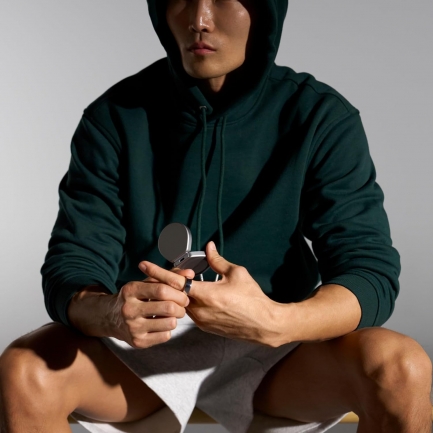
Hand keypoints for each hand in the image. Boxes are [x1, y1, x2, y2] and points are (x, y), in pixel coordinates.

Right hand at [106, 267, 193, 347]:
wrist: (110, 318)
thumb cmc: (134, 298)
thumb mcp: (145, 283)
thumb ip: (167, 277)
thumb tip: (189, 274)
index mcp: (131, 290)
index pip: (161, 290)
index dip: (178, 292)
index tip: (184, 294)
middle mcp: (129, 309)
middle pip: (168, 307)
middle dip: (181, 306)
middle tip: (182, 305)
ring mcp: (133, 327)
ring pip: (169, 323)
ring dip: (176, 318)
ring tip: (172, 315)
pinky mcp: (138, 342)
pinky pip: (165, 336)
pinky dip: (168, 330)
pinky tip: (161, 324)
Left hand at [140, 242, 285, 346]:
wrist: (264, 325)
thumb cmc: (253, 298)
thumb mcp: (237, 274)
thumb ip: (218, 261)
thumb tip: (209, 247)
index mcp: (206, 294)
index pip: (175, 282)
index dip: (158, 271)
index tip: (143, 264)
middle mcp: (199, 310)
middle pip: (174, 294)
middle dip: (165, 282)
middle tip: (159, 272)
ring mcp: (201, 321)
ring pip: (181, 303)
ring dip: (177, 293)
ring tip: (177, 282)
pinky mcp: (205, 327)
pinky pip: (190, 312)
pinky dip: (186, 302)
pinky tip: (192, 295)